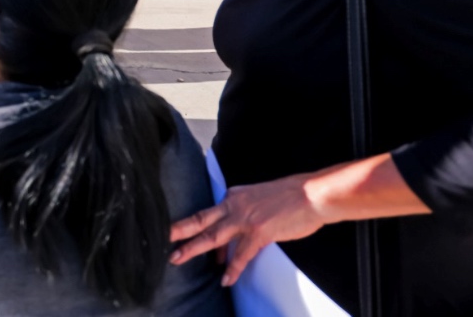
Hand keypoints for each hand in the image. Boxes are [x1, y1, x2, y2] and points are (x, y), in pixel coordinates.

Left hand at [169, 172, 326, 286]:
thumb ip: (241, 213)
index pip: (208, 215)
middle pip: (200, 220)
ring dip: (193, 249)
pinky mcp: (260, 232)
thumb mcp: (257, 199)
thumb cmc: (289, 198)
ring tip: (177, 259)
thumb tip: (231, 235)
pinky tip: (225, 279)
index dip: (193, 228)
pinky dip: (233, 267)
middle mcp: (234, 205)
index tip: (178, 237)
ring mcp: (246, 219)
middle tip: (160, 239)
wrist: (312, 194)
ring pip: (213, 236)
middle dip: (179, 231)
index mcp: (233, 196)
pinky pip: (242, 254)